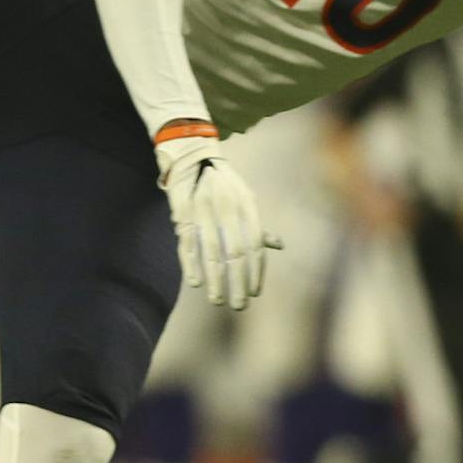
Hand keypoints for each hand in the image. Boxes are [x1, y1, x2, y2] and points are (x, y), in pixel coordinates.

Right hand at [156, 131, 278, 308]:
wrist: (193, 156)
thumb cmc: (225, 184)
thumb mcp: (246, 198)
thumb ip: (258, 225)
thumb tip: (279, 246)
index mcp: (246, 205)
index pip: (254, 244)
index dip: (255, 270)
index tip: (254, 292)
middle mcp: (227, 208)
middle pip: (234, 251)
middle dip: (237, 281)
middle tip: (239, 305)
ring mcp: (204, 210)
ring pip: (210, 251)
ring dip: (214, 278)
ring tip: (217, 300)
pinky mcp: (183, 213)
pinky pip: (187, 243)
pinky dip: (190, 264)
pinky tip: (195, 282)